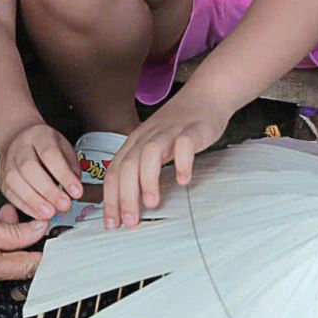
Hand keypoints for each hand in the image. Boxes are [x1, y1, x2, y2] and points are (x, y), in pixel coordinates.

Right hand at [0, 123, 82, 220]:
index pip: (50, 154)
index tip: (76, 191)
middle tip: (64, 205)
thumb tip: (74, 190)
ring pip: (15, 182)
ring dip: (34, 201)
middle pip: (29, 168)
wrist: (18, 139)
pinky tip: (38, 214)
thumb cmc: (44, 145)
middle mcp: (19, 147)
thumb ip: (71, 168)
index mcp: (39, 136)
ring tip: (50, 213)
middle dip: (48, 191)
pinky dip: (25, 206)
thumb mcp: (64, 148)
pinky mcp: (1, 179)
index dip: (64, 175)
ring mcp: (7, 163)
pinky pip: (10, 194)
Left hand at [102, 100, 225, 228]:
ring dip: (148, 180)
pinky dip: (183, 162)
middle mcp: (148, 136)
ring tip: (152, 203)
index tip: (111, 223)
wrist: (207, 94)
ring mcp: (170, 131)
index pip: (114, 172)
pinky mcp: (193, 129)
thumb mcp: (154, 145)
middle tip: (129, 222)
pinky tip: (184, 180)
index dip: (110, 199)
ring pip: (150, 154)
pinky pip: (185, 144)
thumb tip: (130, 202)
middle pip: (128, 165)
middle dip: (125, 196)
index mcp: (135, 142)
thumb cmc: (180, 125)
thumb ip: (142, 168)